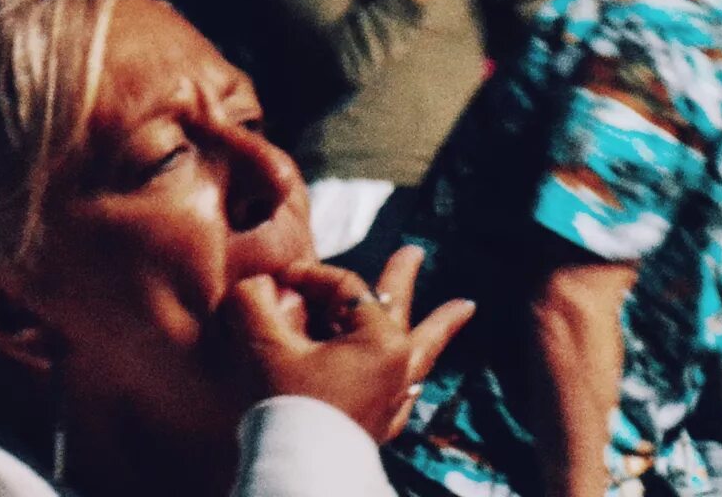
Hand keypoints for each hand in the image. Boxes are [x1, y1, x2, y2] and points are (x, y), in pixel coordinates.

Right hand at [214, 247, 475, 443]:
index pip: (345, 288)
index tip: (281, 278)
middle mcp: (397, 364)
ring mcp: (395, 396)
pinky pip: (409, 391)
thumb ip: (255, 302)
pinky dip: (415, 376)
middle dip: (403, 276)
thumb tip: (259, 285)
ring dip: (440, 327)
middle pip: (399, 308)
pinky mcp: (383, 423)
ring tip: (466, 306)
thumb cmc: (288, 404)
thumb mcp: (264, 344)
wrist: (300, 470)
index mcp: (379, 340)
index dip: (311, 276)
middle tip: (416, 252)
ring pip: (423, 352)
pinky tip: (420, 375)